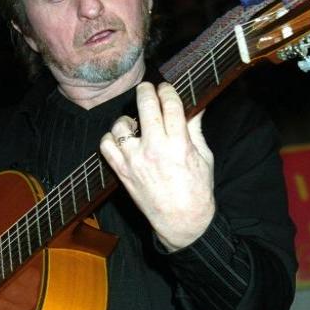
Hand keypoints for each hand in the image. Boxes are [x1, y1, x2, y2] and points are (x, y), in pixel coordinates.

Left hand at [99, 81, 214, 251]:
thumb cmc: (197, 190)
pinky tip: (121, 140)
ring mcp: (135, 161)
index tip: (165, 87)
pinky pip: (106, 146)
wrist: (182, 221)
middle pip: (144, 105)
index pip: (169, 104)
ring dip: (127, 119)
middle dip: (145, 91)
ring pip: (120, 125)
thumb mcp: (204, 157)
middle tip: (146, 89)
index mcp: (179, 143)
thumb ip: (195, 129)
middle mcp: (154, 149)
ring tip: (135, 123)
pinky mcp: (122, 172)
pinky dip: (111, 139)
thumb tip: (198, 106)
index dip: (166, 90)